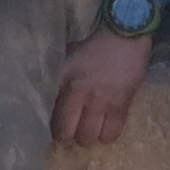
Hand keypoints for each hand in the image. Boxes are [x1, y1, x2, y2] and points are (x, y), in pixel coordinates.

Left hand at [51, 28, 152, 145]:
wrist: (124, 32)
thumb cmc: (92, 42)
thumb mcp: (67, 56)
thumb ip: (58, 77)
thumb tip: (45, 95)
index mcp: (65, 81)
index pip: (53, 118)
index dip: (54, 128)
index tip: (56, 126)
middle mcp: (82, 94)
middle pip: (70, 134)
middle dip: (70, 136)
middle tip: (72, 130)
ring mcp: (103, 101)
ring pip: (91, 137)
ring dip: (89, 137)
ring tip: (89, 129)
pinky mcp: (123, 104)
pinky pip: (113, 133)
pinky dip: (107, 135)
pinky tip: (105, 128)